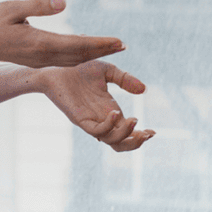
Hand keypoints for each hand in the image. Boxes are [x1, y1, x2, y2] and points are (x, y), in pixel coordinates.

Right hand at [0, 0, 123, 68]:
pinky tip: (86, 51)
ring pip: (73, 59)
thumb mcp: (12, 8)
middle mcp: (43, 55)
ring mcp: (39, 60)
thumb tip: (64, 2)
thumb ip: (39, 6)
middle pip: (80, 55)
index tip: (118, 42)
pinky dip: (80, 56)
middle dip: (102, 50)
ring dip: (93, 54)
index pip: (77, 44)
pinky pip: (64, 60)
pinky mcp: (36, 59)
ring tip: (111, 49)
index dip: (100, 43)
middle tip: (124, 46)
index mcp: (40, 42)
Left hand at [39, 61, 154, 151]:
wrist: (57, 66)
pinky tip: (115, 112)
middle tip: (147, 134)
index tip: (154, 132)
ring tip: (135, 121)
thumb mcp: (108, 71)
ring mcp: (91, 121)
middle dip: (135, 143)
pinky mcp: (80, 119)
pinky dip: (108, 126)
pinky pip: (96, 131)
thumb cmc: (80, 69)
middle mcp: (102, 120)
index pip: (127, 131)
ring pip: (110, 141)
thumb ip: (125, 79)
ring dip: (125, 135)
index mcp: (110, 111)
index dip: (140, 135)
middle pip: (120, 144)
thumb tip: (144, 90)